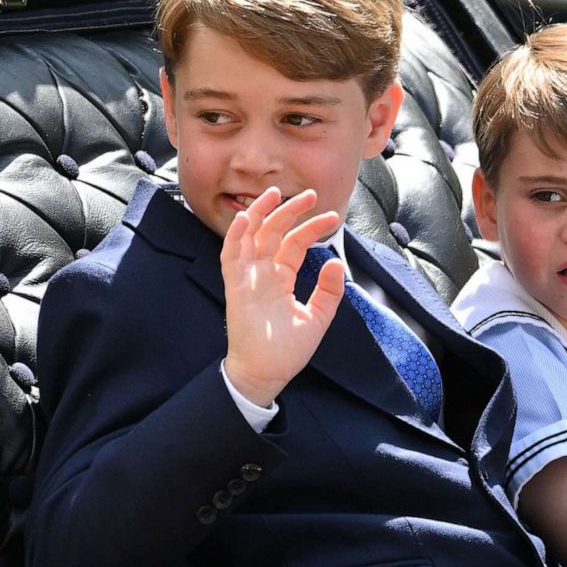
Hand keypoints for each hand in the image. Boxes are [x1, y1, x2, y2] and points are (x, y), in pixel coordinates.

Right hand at [220, 188, 344, 405]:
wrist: (267, 373)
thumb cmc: (287, 350)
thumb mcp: (317, 318)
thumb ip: (328, 291)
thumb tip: (336, 263)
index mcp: (280, 278)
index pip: (294, 244)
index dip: (311, 228)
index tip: (332, 218)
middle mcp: (262, 274)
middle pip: (273, 233)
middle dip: (289, 211)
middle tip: (309, 194)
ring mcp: (247, 278)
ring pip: (249, 237)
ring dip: (259, 213)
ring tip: (274, 193)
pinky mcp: (234, 288)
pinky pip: (230, 256)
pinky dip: (235, 237)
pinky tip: (245, 219)